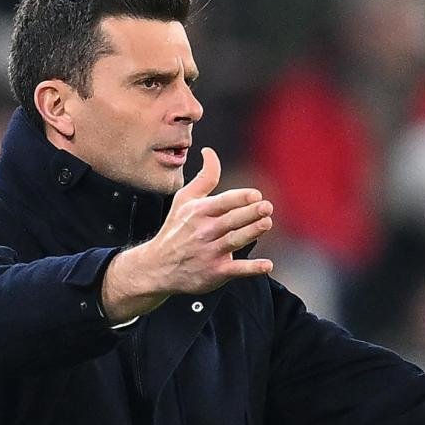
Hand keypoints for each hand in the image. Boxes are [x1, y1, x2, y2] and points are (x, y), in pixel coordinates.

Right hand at [100, 147, 273, 320]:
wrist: (157, 267)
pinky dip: (251, 268)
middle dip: (249, 213)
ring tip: (266, 224)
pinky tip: (267, 265)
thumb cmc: (175, 230)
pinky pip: (235, 269)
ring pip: (233, 241)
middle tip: (267, 207)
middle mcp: (203, 232)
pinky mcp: (215, 273)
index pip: (221, 202)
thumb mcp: (184, 200)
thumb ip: (203, 177)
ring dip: (251, 233)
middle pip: (230, 221)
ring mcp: (209, 253)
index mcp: (198, 212)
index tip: (256, 194)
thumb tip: (210, 152)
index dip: (239, 198)